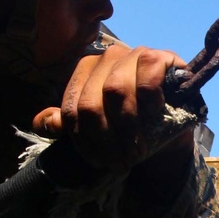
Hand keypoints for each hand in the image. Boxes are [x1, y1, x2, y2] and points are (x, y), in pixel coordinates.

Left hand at [32, 44, 186, 170]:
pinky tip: (155, 114)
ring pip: (115, 92)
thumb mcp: (101, 125)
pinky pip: (146, 81)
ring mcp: (132, 54)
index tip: (98, 162)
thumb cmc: (134, 121)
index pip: (71, 108)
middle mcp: (105, 58)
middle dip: (104, 140)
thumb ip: (69, 122)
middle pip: (90, 104)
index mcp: (84, 70)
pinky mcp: (158, 57)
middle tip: (119, 163)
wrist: (175, 117)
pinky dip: (148, 102)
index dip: (83, 140)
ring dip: (126, 129)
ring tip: (136, 151)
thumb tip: (42, 123)